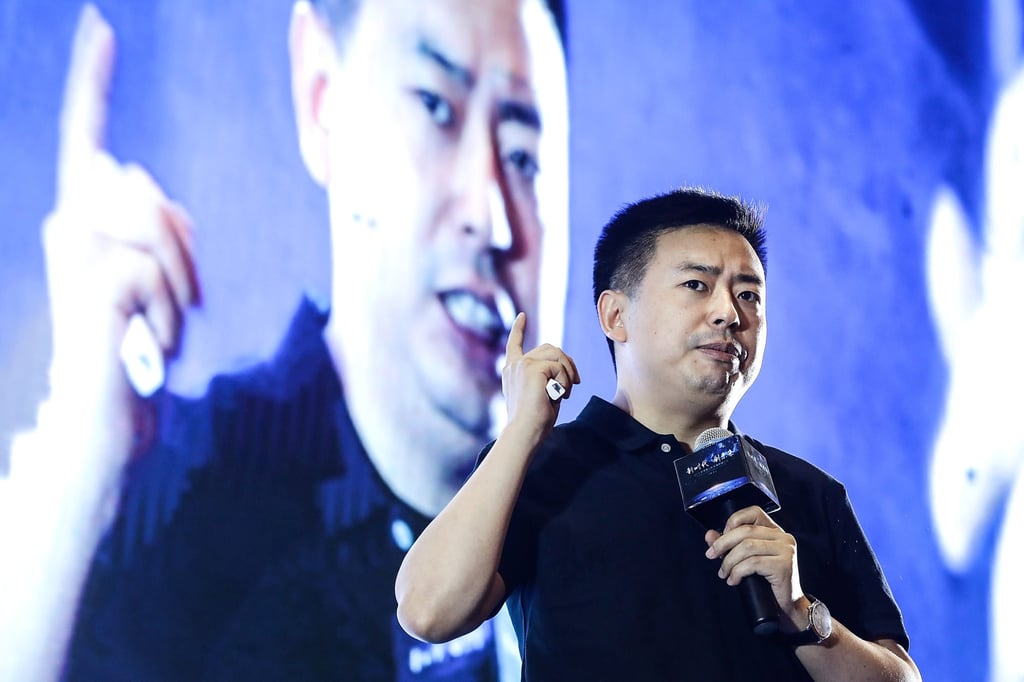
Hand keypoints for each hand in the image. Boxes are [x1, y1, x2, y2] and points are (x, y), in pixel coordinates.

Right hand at [42, 4, 198, 461]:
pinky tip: (144, 342)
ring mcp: (71, 253)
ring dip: (178, 288)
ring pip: (157, 227)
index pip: (90, 140)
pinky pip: (157, 272)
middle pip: (148, 189)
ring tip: (156, 328)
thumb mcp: (159, 282)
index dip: (94, 84)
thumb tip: (140, 179)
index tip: (100, 26)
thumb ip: (157, 227)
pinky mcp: (91, 282)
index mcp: (84, 221)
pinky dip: (170, 312)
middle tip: (170, 308)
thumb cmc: (136, 352)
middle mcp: (65, 225)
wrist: (106, 420)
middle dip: (180, 251)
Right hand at [501, 312, 579, 436]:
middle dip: (568, 363)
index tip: (522, 316)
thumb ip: (547, 377)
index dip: (518, 329)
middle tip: (577, 382)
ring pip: (557, 355)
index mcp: (512, 371)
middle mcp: (514, 364)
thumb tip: (565, 367)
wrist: (524, 432)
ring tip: (566, 393)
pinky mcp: (532, 367)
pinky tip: (559, 396)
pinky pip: (560, 368)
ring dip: (568, 374)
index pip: (514, 344)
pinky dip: (565, 383)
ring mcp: (522, 364)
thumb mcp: (542, 394)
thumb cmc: (535, 422)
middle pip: (550, 349)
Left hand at [703, 506, 806, 627]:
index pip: (754, 512)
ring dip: (729, 561)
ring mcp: (785, 550)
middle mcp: (783, 537)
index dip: (734, 520)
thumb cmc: (766, 582)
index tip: (721, 536)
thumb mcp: (745, 559)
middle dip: (722, 543)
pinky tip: (733, 580)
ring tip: (724, 573)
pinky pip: (753, 563)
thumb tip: (709, 534)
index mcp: (775, 531)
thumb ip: (728, 545)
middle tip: (711, 555)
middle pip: (745, 531)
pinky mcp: (784, 565)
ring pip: (747, 547)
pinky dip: (737, 572)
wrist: (786, 605)